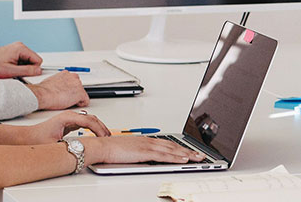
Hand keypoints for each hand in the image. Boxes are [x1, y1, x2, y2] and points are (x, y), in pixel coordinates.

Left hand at [0, 42, 43, 77]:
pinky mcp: (14, 51)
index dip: (33, 69)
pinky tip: (10, 67)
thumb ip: (27, 71)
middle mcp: (20, 46)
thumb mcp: (11, 71)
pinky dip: (18, 65)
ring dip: (22, 67)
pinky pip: (22, 60)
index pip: (38, 60)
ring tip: (11, 69)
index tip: (25, 73)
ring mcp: (17, 48)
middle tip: (16, 72)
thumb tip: (39, 70)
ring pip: (28, 61)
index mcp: (21, 48)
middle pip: (33, 60)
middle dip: (27, 68)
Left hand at [11, 111, 110, 144]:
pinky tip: (96, 135)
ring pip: (90, 120)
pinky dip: (93, 128)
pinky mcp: (69, 123)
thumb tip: (81, 149)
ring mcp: (70, 118)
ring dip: (99, 127)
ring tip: (105, 137)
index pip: (89, 121)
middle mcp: (69, 116)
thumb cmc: (37, 138)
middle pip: (92, 118)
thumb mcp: (54, 144)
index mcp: (67, 117)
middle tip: (109, 138)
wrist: (27, 137)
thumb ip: (69, 145)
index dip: (99, 129)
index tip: (104, 137)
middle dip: (102, 128)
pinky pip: (85, 123)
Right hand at [27, 72, 89, 109]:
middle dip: (74, 93)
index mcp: (66, 74)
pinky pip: (85, 101)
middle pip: (79, 87)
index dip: (70, 88)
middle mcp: (73, 77)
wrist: (43, 94)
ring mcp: (78, 85)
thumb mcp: (50, 81)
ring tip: (67, 102)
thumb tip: (57, 87)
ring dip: (76, 98)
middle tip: (66, 98)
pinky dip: (81, 104)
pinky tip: (73, 104)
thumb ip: (58, 82)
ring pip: (82, 93)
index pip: (73, 81)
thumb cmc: (44, 91)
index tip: (67, 92)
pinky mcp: (80, 93)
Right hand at [80, 136, 204, 164]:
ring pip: (172, 150)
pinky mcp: (145, 152)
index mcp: (144, 140)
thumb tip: (143, 159)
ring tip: (197, 158)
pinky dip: (176, 157)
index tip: (189, 151)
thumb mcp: (127, 150)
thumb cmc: (109, 149)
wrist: (100, 147)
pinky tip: (184, 159)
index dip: (179, 147)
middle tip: (200, 155)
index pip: (167, 144)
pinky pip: (164, 155)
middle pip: (173, 145)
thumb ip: (138, 153)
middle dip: (188, 150)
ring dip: (186, 154)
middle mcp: (148, 141)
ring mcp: (147, 146)